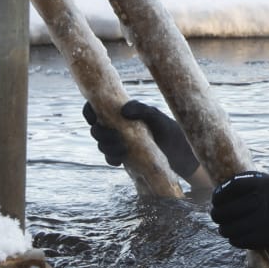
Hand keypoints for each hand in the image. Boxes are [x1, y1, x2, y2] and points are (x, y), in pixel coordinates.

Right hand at [83, 99, 200, 180]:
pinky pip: (110, 158)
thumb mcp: (157, 116)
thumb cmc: (168, 128)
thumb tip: (122, 111)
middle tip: (114, 135)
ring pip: (101, 144)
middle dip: (100, 133)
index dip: (88, 111)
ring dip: (106, 147)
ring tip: (123, 149)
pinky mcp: (124, 157)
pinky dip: (112, 159)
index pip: (96, 108)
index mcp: (120, 112)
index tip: (93, 118)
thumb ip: (141, 109)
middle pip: (96, 129)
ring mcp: (119, 142)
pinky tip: (120, 160)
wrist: (180, 152)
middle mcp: (117, 126)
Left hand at [210, 171, 268, 251]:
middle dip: (218, 216)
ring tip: (226, 230)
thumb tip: (218, 196)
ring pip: (232, 228)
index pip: (229, 188)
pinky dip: (236, 240)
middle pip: (226, 210)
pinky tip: (236, 238)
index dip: (218, 196)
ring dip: (225, 230)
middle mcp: (266, 198)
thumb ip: (249, 186)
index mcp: (263, 181)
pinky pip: (244, 240)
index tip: (216, 201)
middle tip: (218, 218)